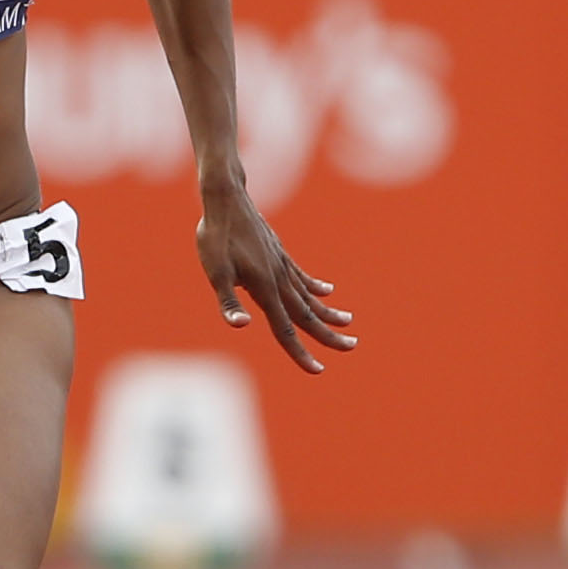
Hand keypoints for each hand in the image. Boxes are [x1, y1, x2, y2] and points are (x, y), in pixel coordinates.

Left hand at [195, 184, 356, 375]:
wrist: (226, 198)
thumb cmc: (216, 236)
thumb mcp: (215, 271)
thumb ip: (228, 301)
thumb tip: (241, 325)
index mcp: (265, 288)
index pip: (285, 329)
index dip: (300, 353)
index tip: (318, 370)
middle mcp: (279, 279)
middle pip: (306, 315)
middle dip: (328, 335)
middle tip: (352, 346)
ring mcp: (282, 265)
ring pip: (309, 296)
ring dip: (329, 312)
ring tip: (349, 323)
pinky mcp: (279, 254)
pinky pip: (303, 276)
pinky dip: (317, 287)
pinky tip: (329, 292)